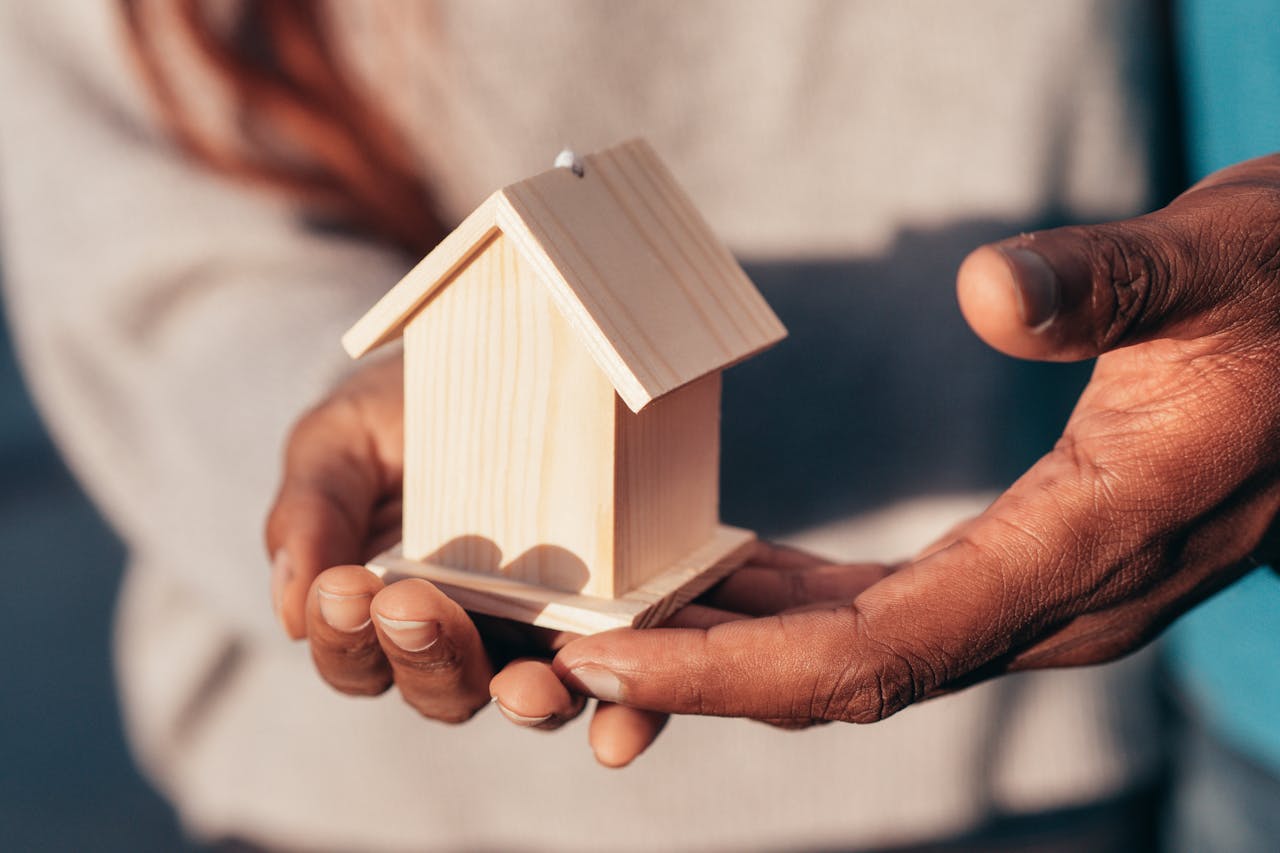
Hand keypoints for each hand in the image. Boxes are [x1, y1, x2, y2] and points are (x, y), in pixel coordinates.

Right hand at [265, 357, 676, 762]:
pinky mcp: (620, 621)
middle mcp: (468, 641)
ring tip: (526, 686)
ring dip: (527, 701)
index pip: (356, 659)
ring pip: (532, 698)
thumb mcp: (344, 440)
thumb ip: (311, 511)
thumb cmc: (407, 409)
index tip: (343, 588)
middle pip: (440, 690)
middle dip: (425, 656)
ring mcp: (546, 636)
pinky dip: (626, 715)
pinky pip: (627, 681)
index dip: (344, 638)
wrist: (509, 356)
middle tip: (412, 605)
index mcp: (389, 615)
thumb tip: (291, 612)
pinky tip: (621, 729)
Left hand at [550, 154, 1279, 724]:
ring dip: (743, 648)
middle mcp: (1060, 603)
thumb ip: (1110, 285)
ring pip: (866, 654)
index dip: (735, 668)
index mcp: (1090, 543)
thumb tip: (988, 291)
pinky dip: (799, 608)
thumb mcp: (1217, 259)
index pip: (880, 649)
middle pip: (850, 676)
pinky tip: (731, 576)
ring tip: (627, 616)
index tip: (613, 655)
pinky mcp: (1030, 566)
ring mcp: (1045, 595)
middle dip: (706, 675)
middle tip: (574, 651)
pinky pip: (894, 611)